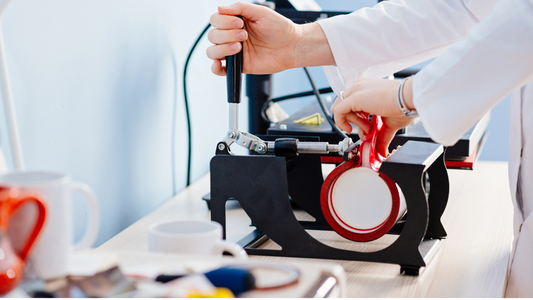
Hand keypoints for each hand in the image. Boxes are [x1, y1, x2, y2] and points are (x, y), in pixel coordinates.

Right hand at [207, 2, 333, 75]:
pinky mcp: (239, 66)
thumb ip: (240, 8)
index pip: (215, 20)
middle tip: (245, 35)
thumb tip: (220, 7)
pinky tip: (220, 63)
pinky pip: (219, 70)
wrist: (291, 46)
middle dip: (226, 35)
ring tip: (240, 47)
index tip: (239, 23)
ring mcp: (234, 52)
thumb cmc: (279, 28)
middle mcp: (231, 36)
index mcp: (235, 22)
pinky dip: (215, 67)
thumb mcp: (260, 12)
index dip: (223, 21)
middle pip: (212, 35)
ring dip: (222, 49)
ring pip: (212, 51)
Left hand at [331, 77, 415, 156]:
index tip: (366, 128)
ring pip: (339, 108)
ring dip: (351, 123)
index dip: (356, 119)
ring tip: (367, 128)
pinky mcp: (354, 97)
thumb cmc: (404, 106)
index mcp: (366, 89)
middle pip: (342, 105)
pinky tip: (351, 129)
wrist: (410, 98)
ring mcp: (356, 90)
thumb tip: (381, 151)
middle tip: (366, 130)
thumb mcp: (388, 123)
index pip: (350, 104)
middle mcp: (359, 87)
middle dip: (351, 120)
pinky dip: (341, 123)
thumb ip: (381, 136)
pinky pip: (338, 111)